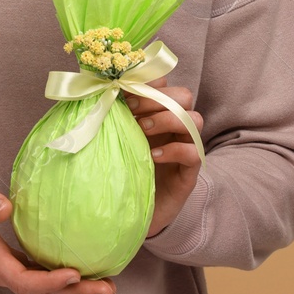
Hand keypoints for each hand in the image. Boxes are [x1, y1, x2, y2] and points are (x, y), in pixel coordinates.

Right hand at [0, 171, 114, 293]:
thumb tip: (6, 208)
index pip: (23, 280)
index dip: (50, 282)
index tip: (75, 273)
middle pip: (39, 291)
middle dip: (74, 292)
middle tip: (105, 288)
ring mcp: (2, 268)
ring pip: (41, 286)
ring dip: (72, 288)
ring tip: (104, 283)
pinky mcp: (7, 261)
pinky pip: (37, 274)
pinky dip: (61, 276)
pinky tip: (81, 268)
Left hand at [125, 77, 203, 236]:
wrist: (128, 212)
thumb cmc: (120, 169)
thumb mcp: (115, 138)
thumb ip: (114, 115)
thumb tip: (99, 91)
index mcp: (157, 113)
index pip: (165, 84)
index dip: (148, 82)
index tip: (124, 90)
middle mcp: (175, 127)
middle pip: (184, 96)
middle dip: (158, 97)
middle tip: (133, 109)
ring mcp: (185, 147)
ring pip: (194, 119)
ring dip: (167, 119)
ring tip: (143, 130)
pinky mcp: (189, 172)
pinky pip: (194, 152)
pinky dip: (173, 149)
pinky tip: (153, 156)